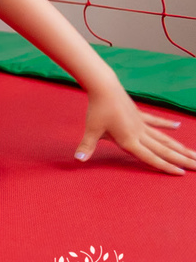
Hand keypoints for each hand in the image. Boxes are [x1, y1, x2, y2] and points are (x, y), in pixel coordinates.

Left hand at [75, 85, 195, 174]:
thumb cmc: (97, 110)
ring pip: (165, 138)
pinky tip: (178, 127)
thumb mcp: (91, 130)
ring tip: (195, 154)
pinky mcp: (140, 114)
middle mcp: (140, 134)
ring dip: (180, 147)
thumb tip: (78, 159)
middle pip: (164, 150)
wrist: (104, 88)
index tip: (182, 173)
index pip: (151, 158)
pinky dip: (167, 125)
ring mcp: (142, 124)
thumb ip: (86, 146)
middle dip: (182, 159)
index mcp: (129, 141)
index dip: (166, 166)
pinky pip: (156, 122)